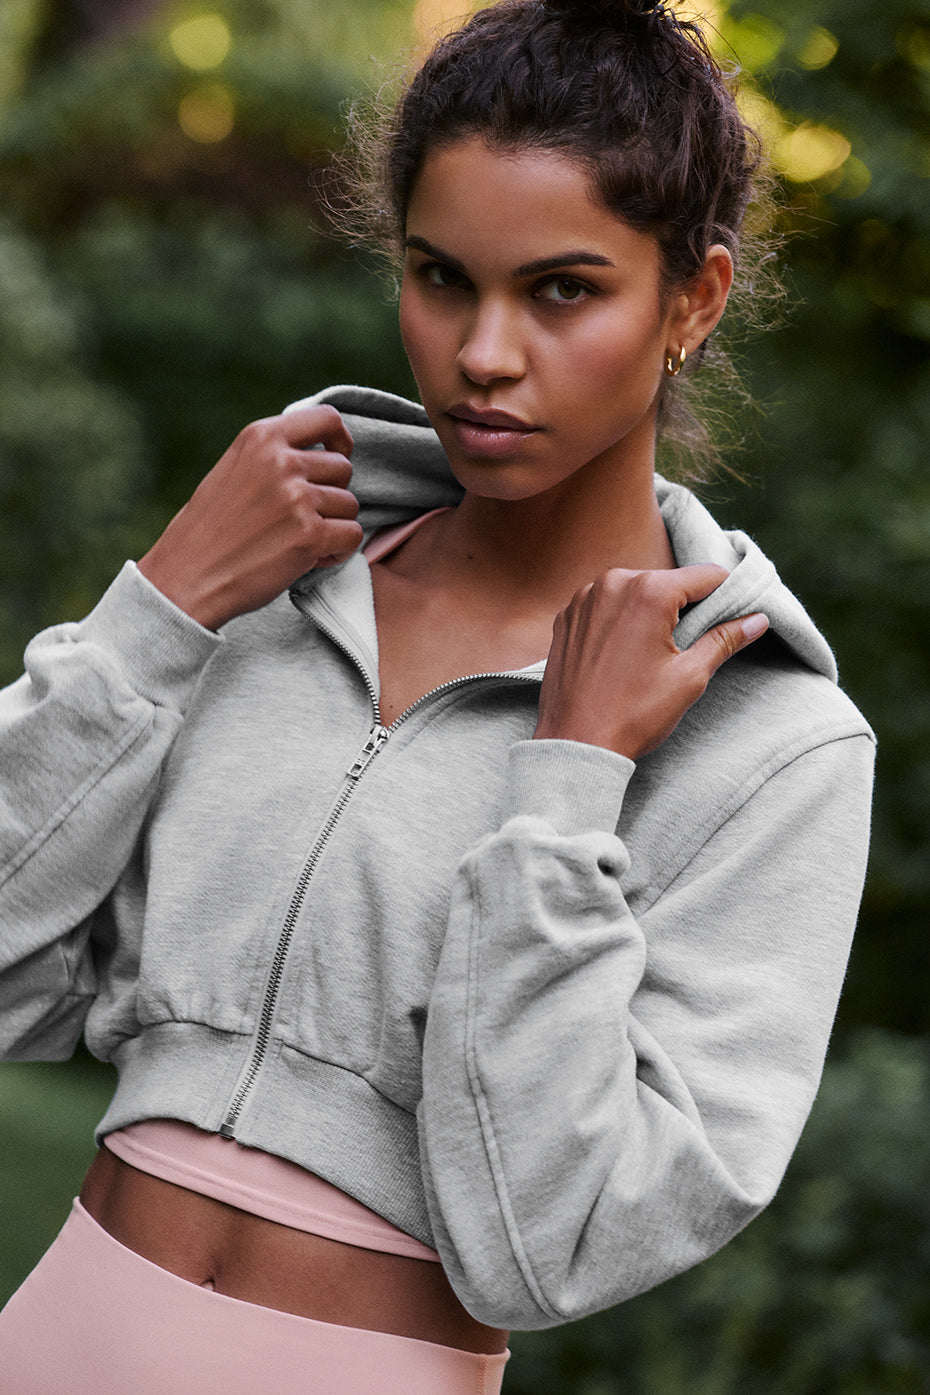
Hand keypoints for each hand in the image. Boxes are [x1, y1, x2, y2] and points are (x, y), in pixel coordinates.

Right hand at [138, 406, 362, 629]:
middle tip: (302, 518)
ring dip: (333, 526)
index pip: (327, 418)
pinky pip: (352, 536)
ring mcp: (298, 498)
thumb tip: (321, 453)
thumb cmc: (208, 531)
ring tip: (299, 541)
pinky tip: (311, 559)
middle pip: (343, 469)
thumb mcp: (234, 470)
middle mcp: (282, 461)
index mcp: (261, 438)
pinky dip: (338, 552)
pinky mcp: (310, 535)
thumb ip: (273, 456)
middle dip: (331, 495)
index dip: (341, 440)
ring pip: (350, 505)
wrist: (186, 577)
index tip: (336, 457)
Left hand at [534, 565, 768, 760]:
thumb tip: (757, 620)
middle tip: (690, 643)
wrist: (575, 743)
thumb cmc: (634, 714)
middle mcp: (613, 583)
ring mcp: (584, 597)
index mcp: (649, 592)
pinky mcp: (566, 616)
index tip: (734, 613)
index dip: (725, 593)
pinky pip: (604, 605)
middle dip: (684, 606)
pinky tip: (622, 654)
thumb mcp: (689, 677)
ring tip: (653, 653)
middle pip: (667, 581)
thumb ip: (724, 639)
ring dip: (650, 611)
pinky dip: (619, 620)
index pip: (705, 576)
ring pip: (634, 591)